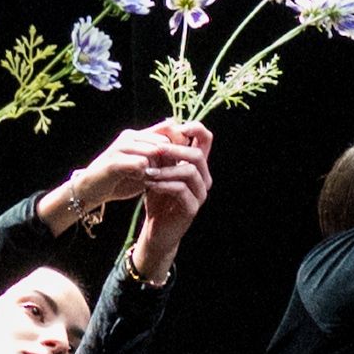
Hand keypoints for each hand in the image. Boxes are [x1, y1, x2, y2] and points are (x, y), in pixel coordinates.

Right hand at [62, 122, 185, 215]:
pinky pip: (140, 164)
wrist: (91, 190)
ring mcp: (121, 147)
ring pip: (154, 152)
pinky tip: (143, 183)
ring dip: (158, 169)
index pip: (168, 129)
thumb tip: (184, 155)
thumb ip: (160, 160)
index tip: (182, 164)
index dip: (179, 145)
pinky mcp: (114, 161)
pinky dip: (146, 176)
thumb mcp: (144, 168)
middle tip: (169, 175)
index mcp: (138, 135)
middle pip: (163, 141)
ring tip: (156, 180)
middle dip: (170, 160)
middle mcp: (130, 136)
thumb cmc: (120, 179)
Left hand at [130, 123, 212, 282]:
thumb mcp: (159, 171)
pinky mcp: (192, 209)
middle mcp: (203, 178)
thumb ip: (163, 154)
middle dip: (174, 150)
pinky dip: (164, 185)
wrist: (156, 229)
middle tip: (154, 150)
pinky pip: (181, 190)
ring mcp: (200, 194)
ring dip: (166, 169)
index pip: (206, 140)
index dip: (196, 128)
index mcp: (197, 166)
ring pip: (190, 171)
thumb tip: (164, 125)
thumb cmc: (158, 198)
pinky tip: (149, 185)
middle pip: (198, 154)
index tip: (177, 127)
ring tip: (147, 172)